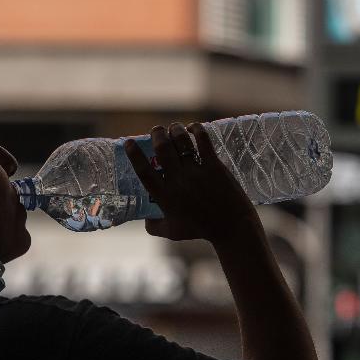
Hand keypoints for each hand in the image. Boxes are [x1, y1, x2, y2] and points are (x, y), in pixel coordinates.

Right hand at [124, 122, 261, 244]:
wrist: (230, 226)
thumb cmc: (200, 230)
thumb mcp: (172, 232)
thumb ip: (155, 226)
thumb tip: (145, 219)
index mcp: (165, 196)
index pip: (144, 171)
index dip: (134, 155)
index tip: (129, 142)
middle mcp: (178, 181)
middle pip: (162, 149)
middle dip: (157, 134)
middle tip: (156, 131)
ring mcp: (197, 172)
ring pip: (181, 142)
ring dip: (175, 130)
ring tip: (173, 127)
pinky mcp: (214, 165)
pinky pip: (203, 141)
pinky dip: (196, 130)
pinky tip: (192, 128)